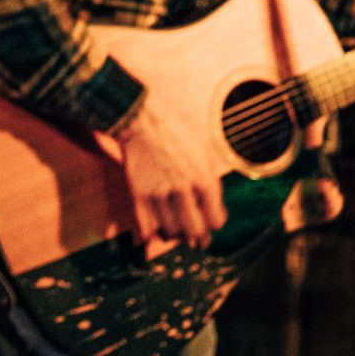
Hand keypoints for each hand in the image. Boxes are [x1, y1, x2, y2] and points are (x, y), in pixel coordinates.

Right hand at [111, 91, 225, 249]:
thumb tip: (213, 215)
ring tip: (177, 228)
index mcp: (205, 179)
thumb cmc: (177, 134)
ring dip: (177, 234)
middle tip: (198, 237)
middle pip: (196, 232)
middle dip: (199, 236)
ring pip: (171, 232)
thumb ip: (211, 186)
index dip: (215, 223)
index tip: (211, 219)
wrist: (142, 118)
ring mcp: (158, 192)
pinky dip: (154, 233)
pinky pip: (147, 227)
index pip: (216, 222)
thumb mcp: (204, 155)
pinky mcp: (138, 193)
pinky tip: (158, 228)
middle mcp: (183, 189)